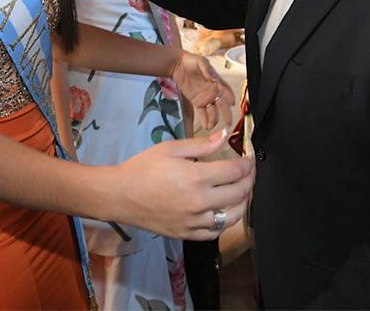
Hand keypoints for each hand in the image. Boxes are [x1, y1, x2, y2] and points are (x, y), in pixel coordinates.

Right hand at [110, 131, 253, 240]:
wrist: (120, 195)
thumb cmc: (143, 168)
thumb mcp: (171, 148)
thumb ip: (201, 144)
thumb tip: (224, 135)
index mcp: (197, 177)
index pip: (235, 171)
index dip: (247, 164)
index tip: (249, 160)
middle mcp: (200, 202)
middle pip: (239, 193)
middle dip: (249, 181)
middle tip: (248, 173)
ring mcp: (194, 221)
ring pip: (232, 216)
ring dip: (243, 203)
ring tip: (242, 193)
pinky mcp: (187, 234)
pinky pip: (215, 232)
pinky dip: (225, 222)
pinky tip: (224, 212)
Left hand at [169, 51, 233, 130]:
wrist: (177, 65)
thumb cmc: (191, 61)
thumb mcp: (200, 62)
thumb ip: (207, 70)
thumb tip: (214, 79)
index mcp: (216, 81)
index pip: (226, 90)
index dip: (230, 97)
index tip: (232, 103)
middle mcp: (213, 91)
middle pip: (222, 104)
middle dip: (226, 114)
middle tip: (228, 122)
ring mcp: (205, 97)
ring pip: (213, 110)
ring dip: (214, 119)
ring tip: (212, 126)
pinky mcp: (197, 102)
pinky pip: (203, 112)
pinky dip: (205, 119)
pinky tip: (206, 125)